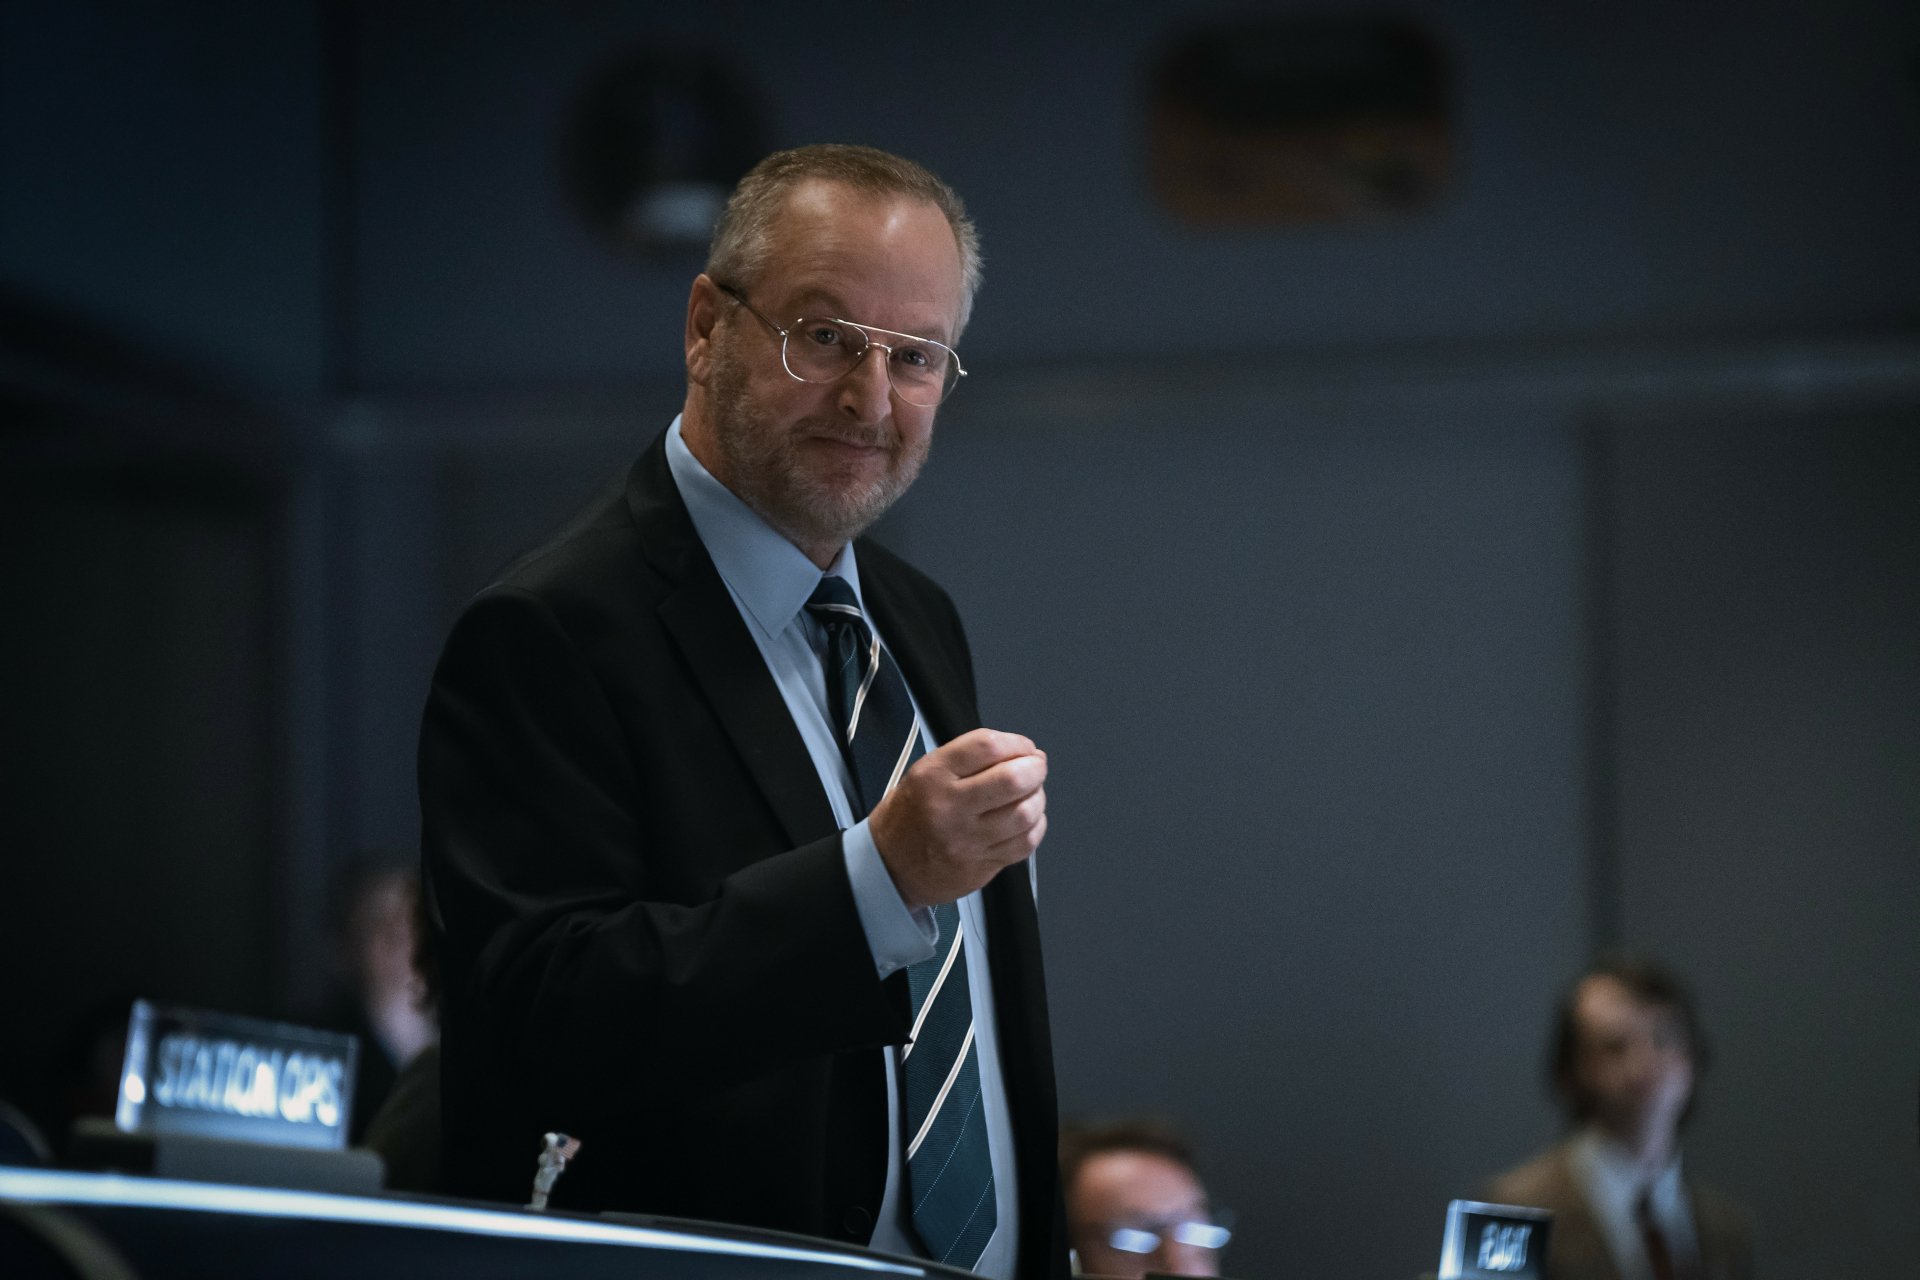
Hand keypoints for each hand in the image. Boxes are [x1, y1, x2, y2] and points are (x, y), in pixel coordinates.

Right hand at [867, 728, 1047, 909]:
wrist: (890, 867)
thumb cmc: (911, 816)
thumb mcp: (925, 773)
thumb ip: (969, 759)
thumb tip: (1023, 752)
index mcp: (933, 776)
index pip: (987, 746)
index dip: (1017, 743)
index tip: (1024, 747)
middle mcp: (949, 807)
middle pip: (1012, 779)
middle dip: (1035, 768)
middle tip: (1035, 768)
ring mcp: (966, 840)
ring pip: (1025, 813)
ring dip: (1038, 798)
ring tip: (1031, 794)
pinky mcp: (980, 866)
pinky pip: (1025, 844)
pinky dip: (1036, 826)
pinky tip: (1027, 820)